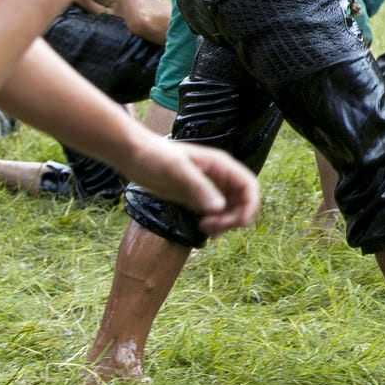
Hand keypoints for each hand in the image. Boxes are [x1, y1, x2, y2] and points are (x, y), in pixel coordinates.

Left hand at [136, 138, 260, 237]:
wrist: (134, 155)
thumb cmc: (155, 156)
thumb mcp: (177, 170)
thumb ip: (199, 188)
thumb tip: (220, 208)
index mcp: (220, 165)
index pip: (249, 185)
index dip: (251, 205)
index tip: (239, 223)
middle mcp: (219, 176)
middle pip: (243, 201)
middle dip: (235, 218)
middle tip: (212, 228)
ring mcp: (209, 188)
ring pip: (231, 209)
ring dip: (225, 223)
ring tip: (205, 228)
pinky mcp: (197, 198)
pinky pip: (216, 213)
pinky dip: (215, 224)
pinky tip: (201, 228)